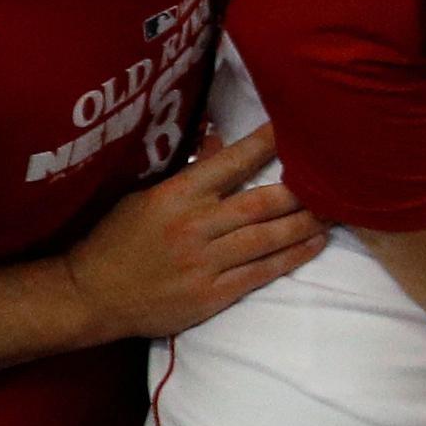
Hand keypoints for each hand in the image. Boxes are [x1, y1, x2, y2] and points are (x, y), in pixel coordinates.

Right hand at [61, 127, 320, 342]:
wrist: (90, 296)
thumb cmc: (116, 242)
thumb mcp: (144, 198)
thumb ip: (188, 172)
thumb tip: (220, 139)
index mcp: (176, 195)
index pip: (231, 162)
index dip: (268, 144)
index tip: (297, 129)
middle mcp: (195, 225)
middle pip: (262, 202)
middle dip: (302, 190)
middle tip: (335, 179)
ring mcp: (205, 262)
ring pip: (269, 237)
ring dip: (307, 223)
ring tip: (336, 211)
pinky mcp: (212, 294)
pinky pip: (263, 271)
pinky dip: (293, 256)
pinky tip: (315, 244)